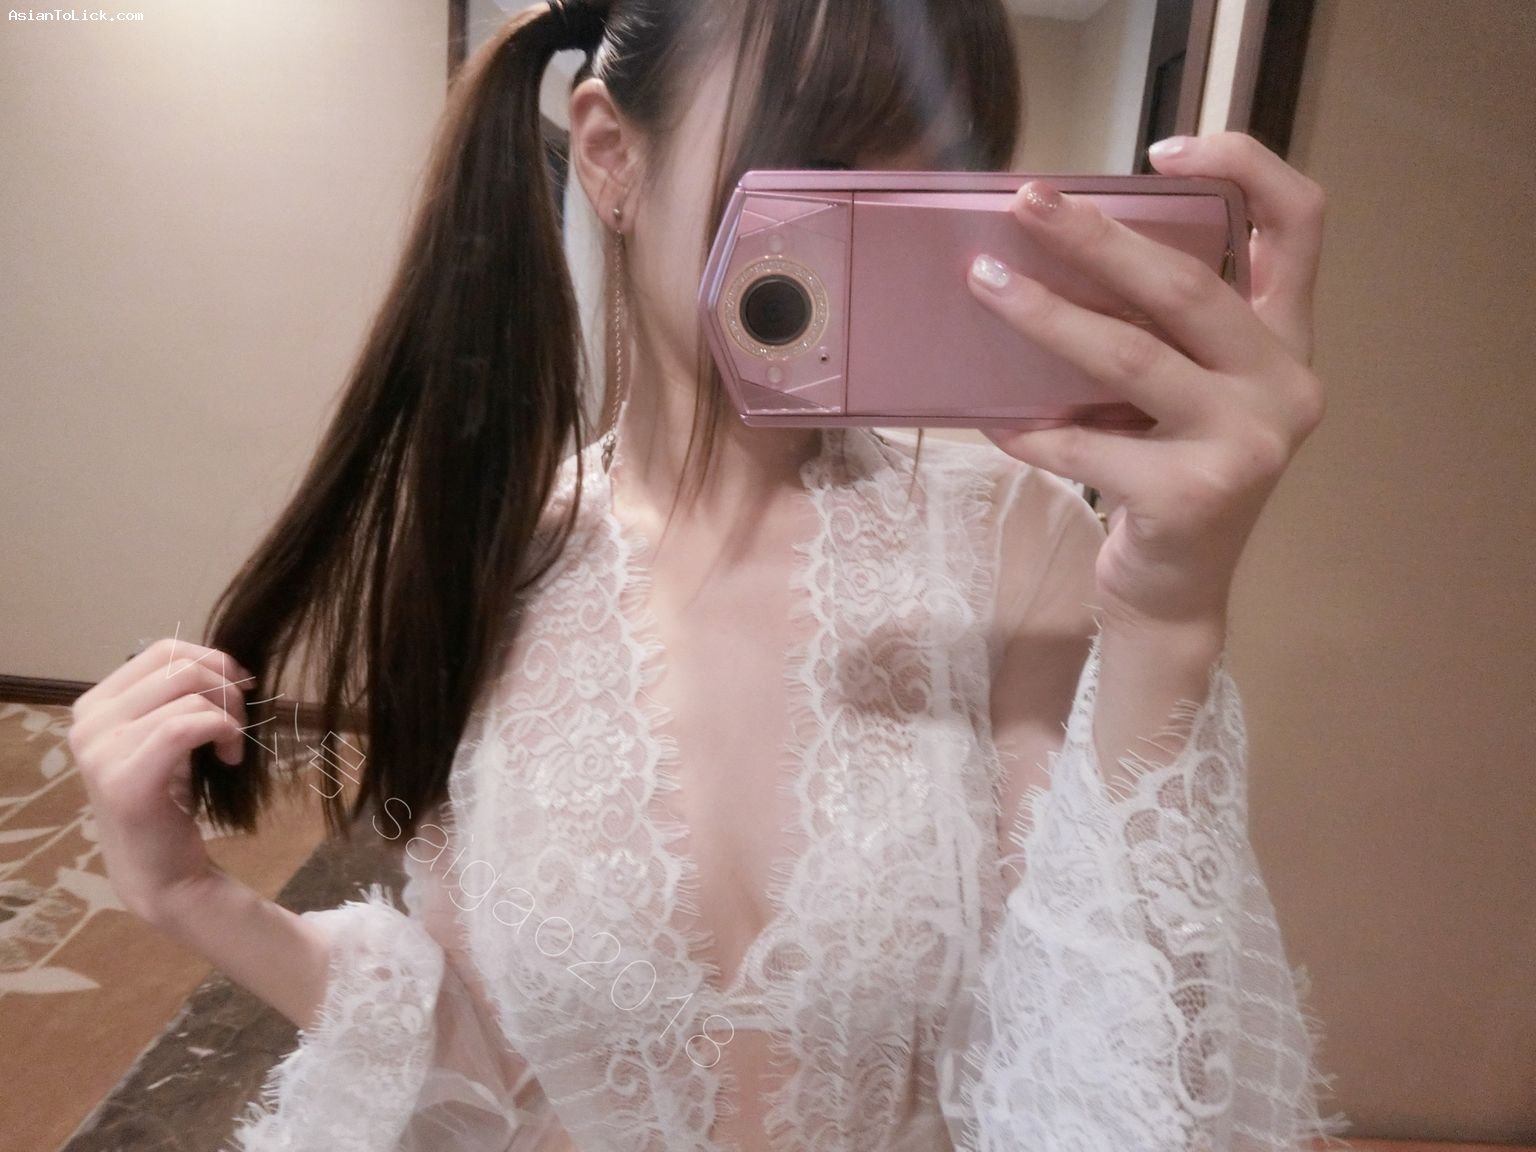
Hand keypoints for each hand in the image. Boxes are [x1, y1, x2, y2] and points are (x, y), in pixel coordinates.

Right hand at [68, 639, 253, 926]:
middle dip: (227, 688)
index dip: (213, 660)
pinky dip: (223, 731)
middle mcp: (87, 723)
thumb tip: (224, 661)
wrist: (160, 871)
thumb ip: (176, 696)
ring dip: (230, 716)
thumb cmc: (168, 799)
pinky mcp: (125, 780)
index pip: (162, 650)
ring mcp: (100, 752)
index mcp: (94, 705)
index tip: (239, 688)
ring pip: (189, 694)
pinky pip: (186, 726)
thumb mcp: (164, 735)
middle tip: (240, 723)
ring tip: (232, 747)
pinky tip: (230, 756)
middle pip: (180, 666)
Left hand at [967, 131, 1327, 630]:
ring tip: (984, 282)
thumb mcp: (1182, 395)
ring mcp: (1246, 443)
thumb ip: (1160, 332)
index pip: (1301, 224)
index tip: (1161, 150)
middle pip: (1188, 284)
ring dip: (1045, 315)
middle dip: (1097, 236)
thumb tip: (1052, 251)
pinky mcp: (1191, 496)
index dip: (1245, 167)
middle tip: (1027, 203)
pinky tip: (987, 416)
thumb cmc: (1166, 475)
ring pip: (1130, 356)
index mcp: (1286, 342)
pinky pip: (1084, 444)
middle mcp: (1285, 385)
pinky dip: (1027, 428)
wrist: (1175, 594)